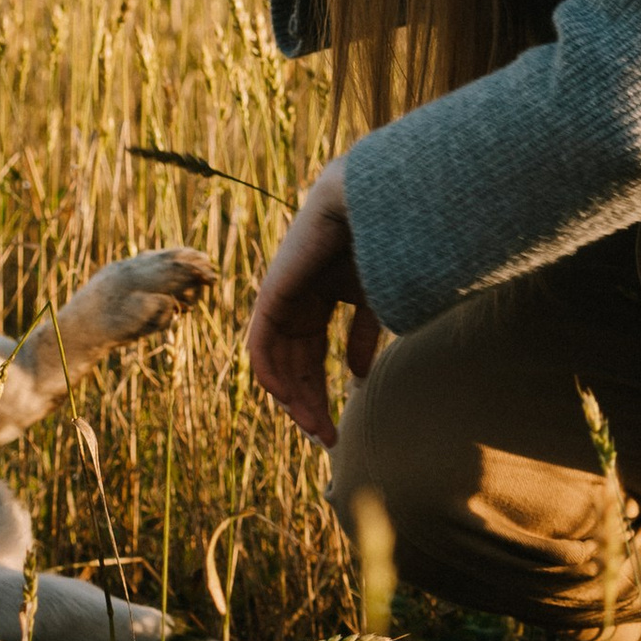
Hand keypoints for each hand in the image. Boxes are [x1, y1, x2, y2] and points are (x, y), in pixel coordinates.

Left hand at [247, 159, 381, 447]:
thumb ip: (362, 336)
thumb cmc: (380, 241)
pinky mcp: (273, 293)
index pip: (311, 356)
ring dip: (294, 398)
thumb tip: (356, 376)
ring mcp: (282, 297)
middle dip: (309, 403)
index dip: (320, 392)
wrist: (369, 202)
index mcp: (319, 299)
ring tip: (316, 427)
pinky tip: (288, 398)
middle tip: (326, 438)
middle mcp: (296, 301)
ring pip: (277, 360)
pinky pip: (261, 342)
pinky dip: (270, 372)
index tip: (336, 429)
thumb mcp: (373, 301)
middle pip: (294, 364)